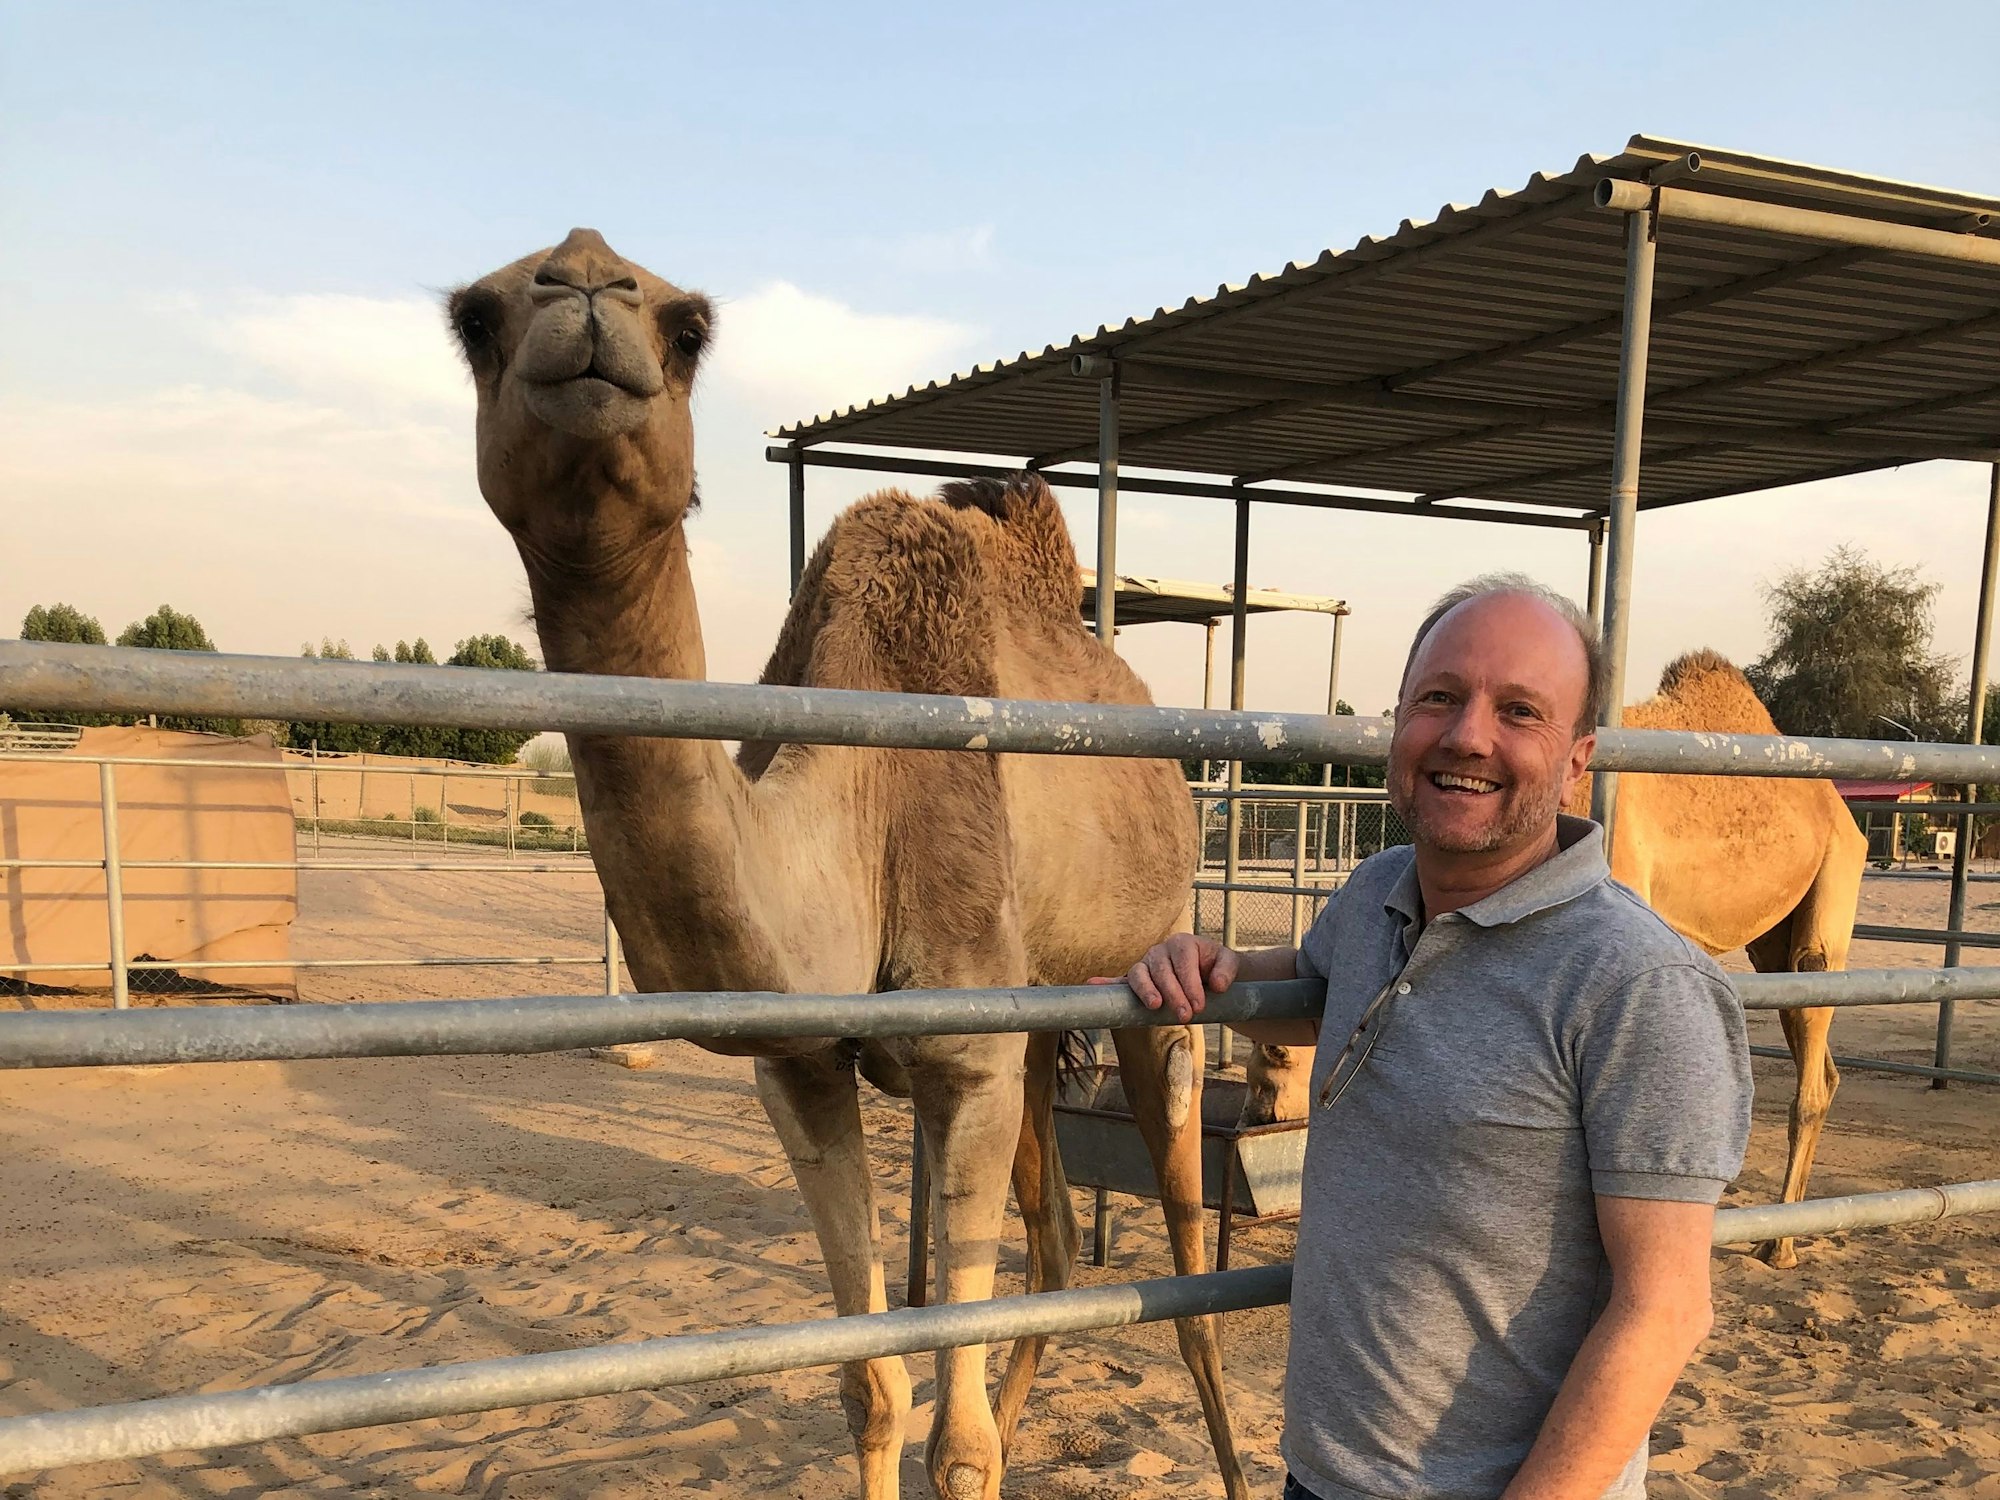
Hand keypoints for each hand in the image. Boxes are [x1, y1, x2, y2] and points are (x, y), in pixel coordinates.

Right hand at [1112, 934, 1240, 1023]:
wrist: (1209, 973)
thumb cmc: (1216, 967)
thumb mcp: (1229, 963)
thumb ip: (1227, 969)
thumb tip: (1216, 985)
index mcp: (1182, 943)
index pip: (1182, 960)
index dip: (1190, 983)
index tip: (1199, 1005)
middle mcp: (1160, 951)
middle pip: (1161, 970)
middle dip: (1173, 993)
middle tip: (1186, 1016)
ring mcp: (1146, 966)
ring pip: (1139, 974)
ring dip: (1145, 991)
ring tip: (1155, 1006)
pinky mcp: (1136, 981)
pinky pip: (1119, 981)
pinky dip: (1105, 983)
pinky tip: (1092, 984)